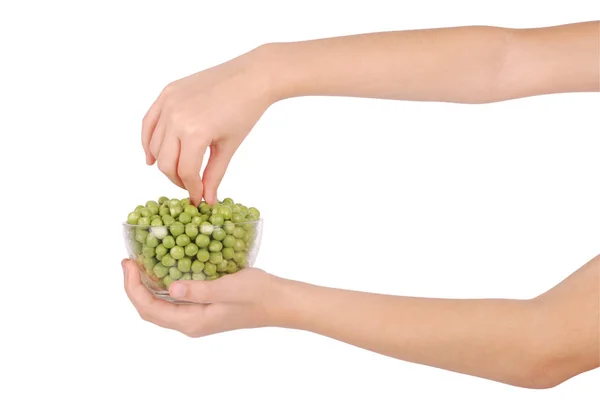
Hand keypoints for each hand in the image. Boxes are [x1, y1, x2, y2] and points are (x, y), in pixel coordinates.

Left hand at [121, 259, 280, 336]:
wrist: (278, 301)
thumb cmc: (257, 294)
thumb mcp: (228, 288)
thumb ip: (199, 290)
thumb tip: (170, 288)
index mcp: (192, 321)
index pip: (150, 309)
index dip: (133, 287)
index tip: (128, 264)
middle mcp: (190, 322)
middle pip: (151, 309)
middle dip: (135, 286)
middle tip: (129, 261)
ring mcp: (197, 316)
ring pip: (161, 305)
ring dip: (147, 285)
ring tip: (140, 263)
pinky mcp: (204, 307)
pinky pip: (175, 299)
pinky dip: (163, 284)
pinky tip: (165, 268)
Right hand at [141, 46, 275, 204]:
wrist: (251, 77)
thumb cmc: (246, 111)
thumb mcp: (228, 147)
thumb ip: (214, 175)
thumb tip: (207, 199)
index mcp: (195, 133)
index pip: (186, 172)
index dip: (192, 190)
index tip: (197, 199)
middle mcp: (176, 118)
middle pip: (166, 162)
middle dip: (177, 180)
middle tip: (190, 186)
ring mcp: (169, 103)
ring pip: (155, 145)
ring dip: (165, 163)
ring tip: (178, 171)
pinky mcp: (167, 93)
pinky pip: (149, 123)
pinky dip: (148, 141)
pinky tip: (152, 157)